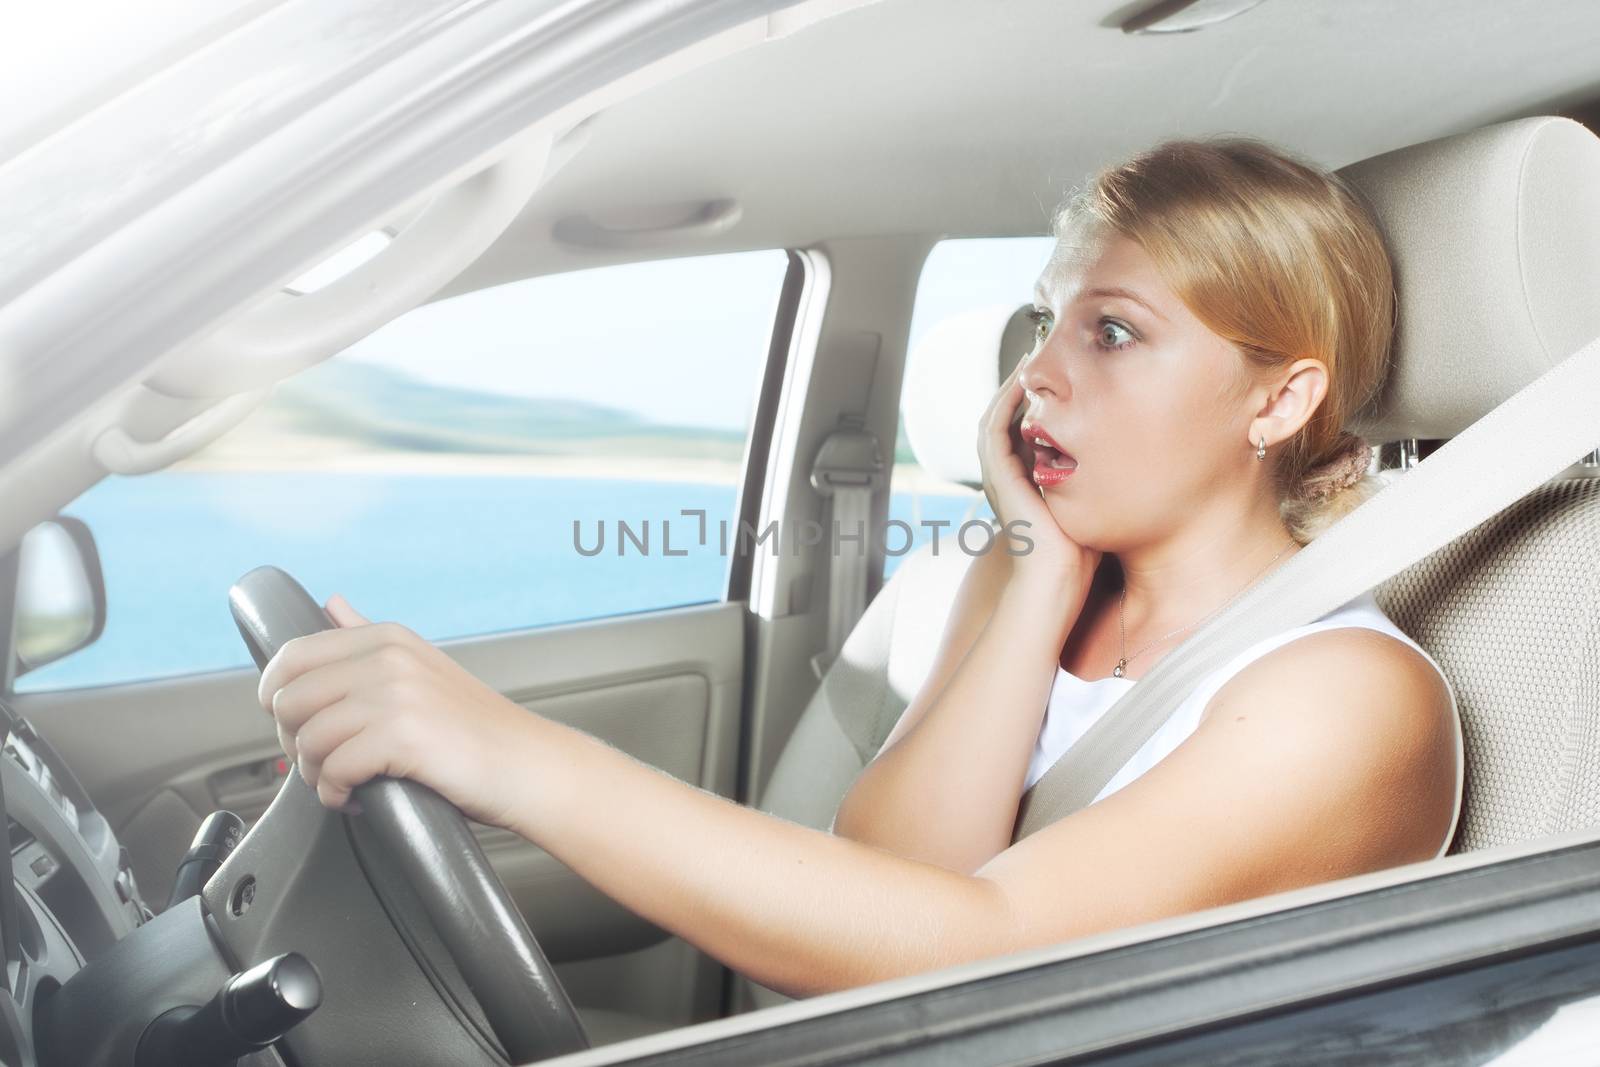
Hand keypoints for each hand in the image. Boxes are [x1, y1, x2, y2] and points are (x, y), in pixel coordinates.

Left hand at [256, 593, 536, 829]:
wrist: (527, 764)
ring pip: (307, 739)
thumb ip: (368, 635)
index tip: (297, 725)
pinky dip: (335, 794)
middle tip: (324, 761)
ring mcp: (396, 695)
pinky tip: (356, 798)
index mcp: (387, 638)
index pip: (292, 656)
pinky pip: (333, 770)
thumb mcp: (420, 666)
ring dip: (315, 773)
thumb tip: (332, 604)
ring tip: (342, 782)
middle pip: (289, 700)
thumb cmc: (474, 728)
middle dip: (293, 741)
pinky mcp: (402, 737)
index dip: (277, 698)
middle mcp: (388, 658)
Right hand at [977, 360, 1102, 592]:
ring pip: (996, 413)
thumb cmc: (1084, 551)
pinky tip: (1023, 381)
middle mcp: (1008, 474)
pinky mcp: (997, 474)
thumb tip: (1137, 450)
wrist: (1059, 578)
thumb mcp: (1095, 500)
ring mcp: (998, 473)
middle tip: (1041, 350)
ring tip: (1030, 355)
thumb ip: (1101, 476)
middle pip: (1008, 414)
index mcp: (1028, 479)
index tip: (1063, 371)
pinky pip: (994, 425)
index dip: (1041, 398)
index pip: (1028, 426)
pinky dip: (1005, 400)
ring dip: (1011, 383)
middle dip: (1024, 382)